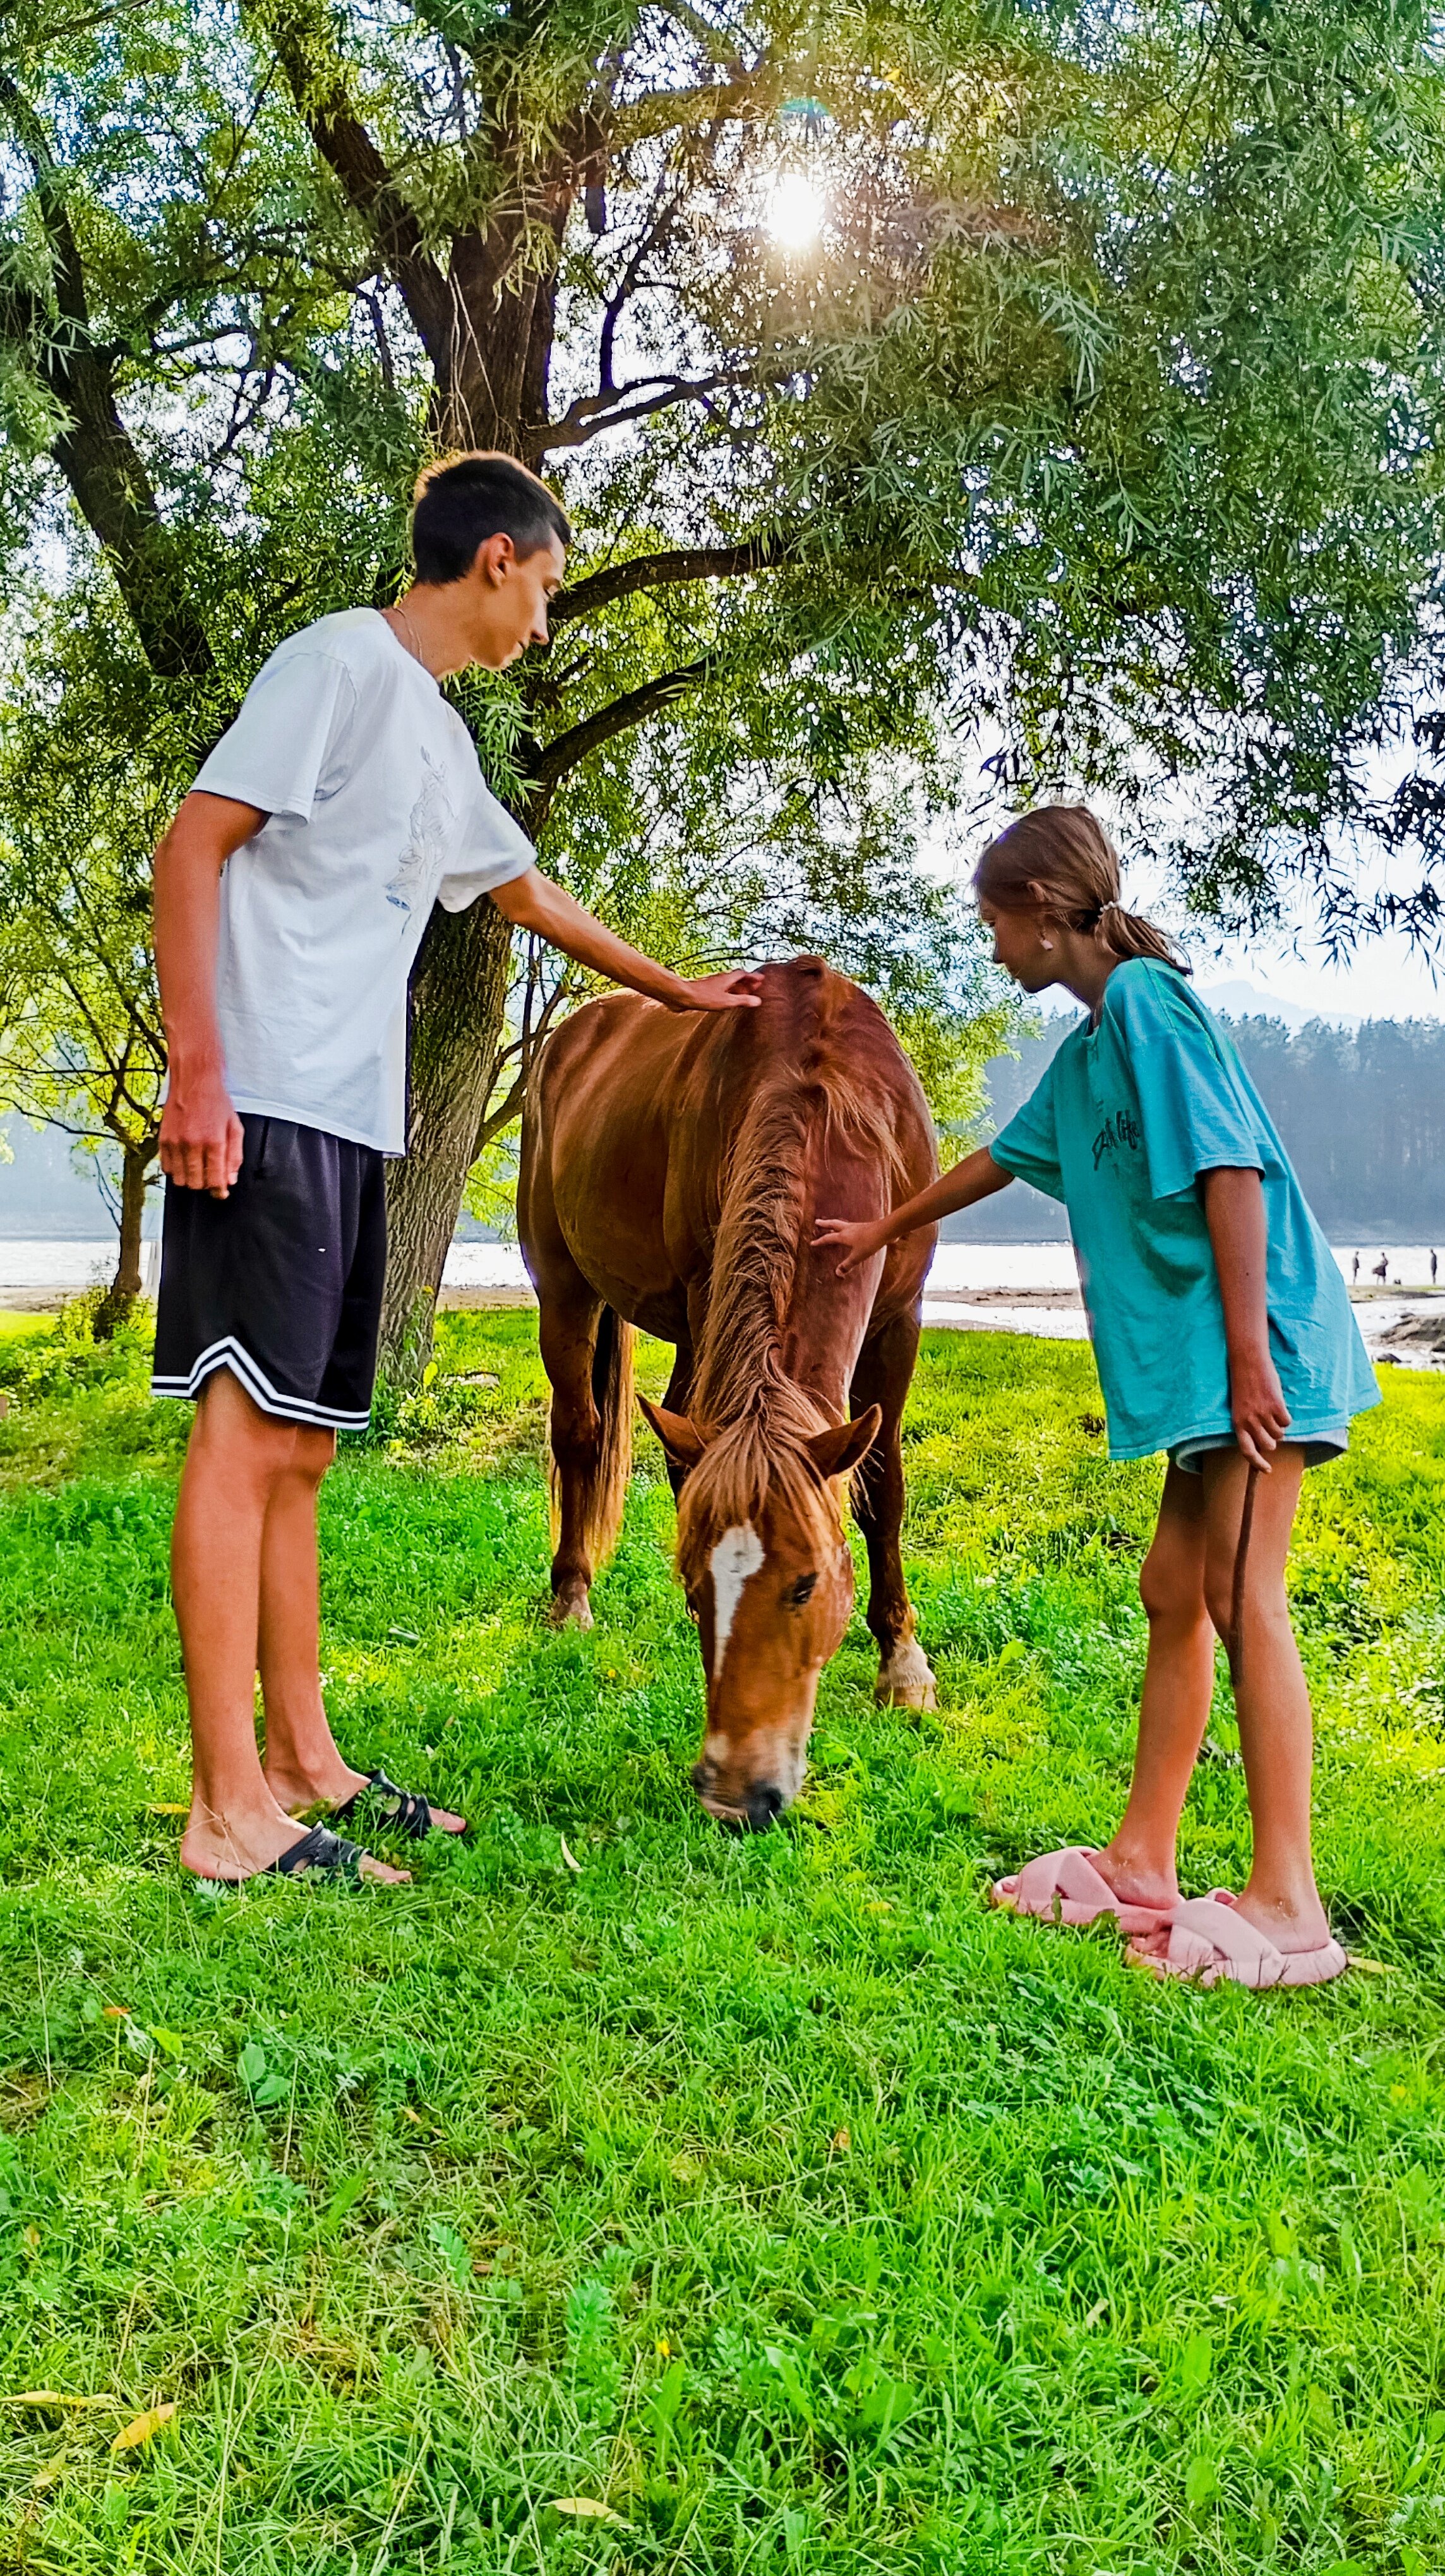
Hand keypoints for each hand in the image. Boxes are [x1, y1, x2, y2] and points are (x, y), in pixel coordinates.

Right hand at [159, 1069, 243, 1197]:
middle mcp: (193, 1144)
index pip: (215, 1180)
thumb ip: (234, 1156)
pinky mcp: (163, 1140)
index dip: (219, 1191)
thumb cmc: (217, 1102)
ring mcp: (175, 1142)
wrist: (194, 1080)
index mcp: (214, 1141)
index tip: (221, 1193)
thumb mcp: (235, 1127)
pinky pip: (166, 1168)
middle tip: (210, 1176)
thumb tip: (230, 1180)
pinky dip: (176, 1170)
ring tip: (197, 1169)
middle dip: (205, 1185)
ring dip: (190, 1179)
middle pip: (196, 1184)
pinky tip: (185, 1161)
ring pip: (179, 1179)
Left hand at [670, 969, 762, 1011]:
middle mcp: (720, 980)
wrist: (682, 997)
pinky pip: (720, 992)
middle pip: (736, 979)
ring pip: (728, 985)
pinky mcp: (705, 993)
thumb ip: (742, 1001)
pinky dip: (728, 994)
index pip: (743, 974)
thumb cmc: (703, 997)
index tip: (761, 979)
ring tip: (744, 995)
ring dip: (737, 989)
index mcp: (727, 979)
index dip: (752, 976)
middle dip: (746, 983)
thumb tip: (758, 1001)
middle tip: (755, 987)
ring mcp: (712, 986)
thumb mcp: (727, 1001)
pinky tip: (726, 1001)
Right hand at [812, 1213, 887, 1276]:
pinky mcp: (864, 1227)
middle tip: (817, 1222)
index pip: (828, 1238)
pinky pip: (851, 1225)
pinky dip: (845, 1226)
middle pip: (833, 1224)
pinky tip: (849, 1228)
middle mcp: (848, 1229)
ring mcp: (856, 1226)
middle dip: (824, 1224)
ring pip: (841, 1223)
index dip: (819, 1241)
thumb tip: (837, 1273)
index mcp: (844, 1236)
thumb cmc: (870, 1242)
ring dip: (834, 1223)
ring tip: (831, 1223)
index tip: (812, 1243)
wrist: (885, 1230)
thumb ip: (847, 1265)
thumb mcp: (857, 1256)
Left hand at [1228, 1341, 1291, 1470]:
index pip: (1247, 1451)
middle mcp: (1250, 1422)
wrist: (1248, 1363)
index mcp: (1237, 1424)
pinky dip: (1286, 1416)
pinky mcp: (1276, 1406)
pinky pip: (1287, 1421)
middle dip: (1272, 1438)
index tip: (1267, 1470)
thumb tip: (1263, 1442)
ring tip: (1272, 1410)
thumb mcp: (1240, 1408)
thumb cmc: (1244, 1385)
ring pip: (1280, 1434)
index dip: (1257, 1463)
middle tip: (1270, 1425)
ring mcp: (1263, 1415)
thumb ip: (1249, 1424)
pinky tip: (1277, 1404)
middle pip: (1269, 1445)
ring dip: (1279, 1426)